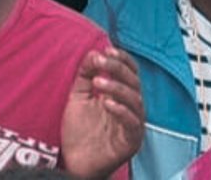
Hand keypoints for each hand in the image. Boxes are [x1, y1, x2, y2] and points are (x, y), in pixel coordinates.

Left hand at [59, 47, 144, 178]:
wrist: (76, 162)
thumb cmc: (80, 132)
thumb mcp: (79, 97)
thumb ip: (85, 75)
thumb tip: (93, 53)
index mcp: (121, 96)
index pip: (130, 72)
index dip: (122, 59)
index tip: (107, 49)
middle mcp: (131, 109)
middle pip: (134, 83)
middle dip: (118, 69)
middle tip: (101, 61)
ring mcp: (133, 125)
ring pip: (135, 101)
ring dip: (117, 87)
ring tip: (98, 81)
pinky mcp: (131, 142)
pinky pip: (133, 123)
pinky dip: (121, 111)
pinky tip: (106, 103)